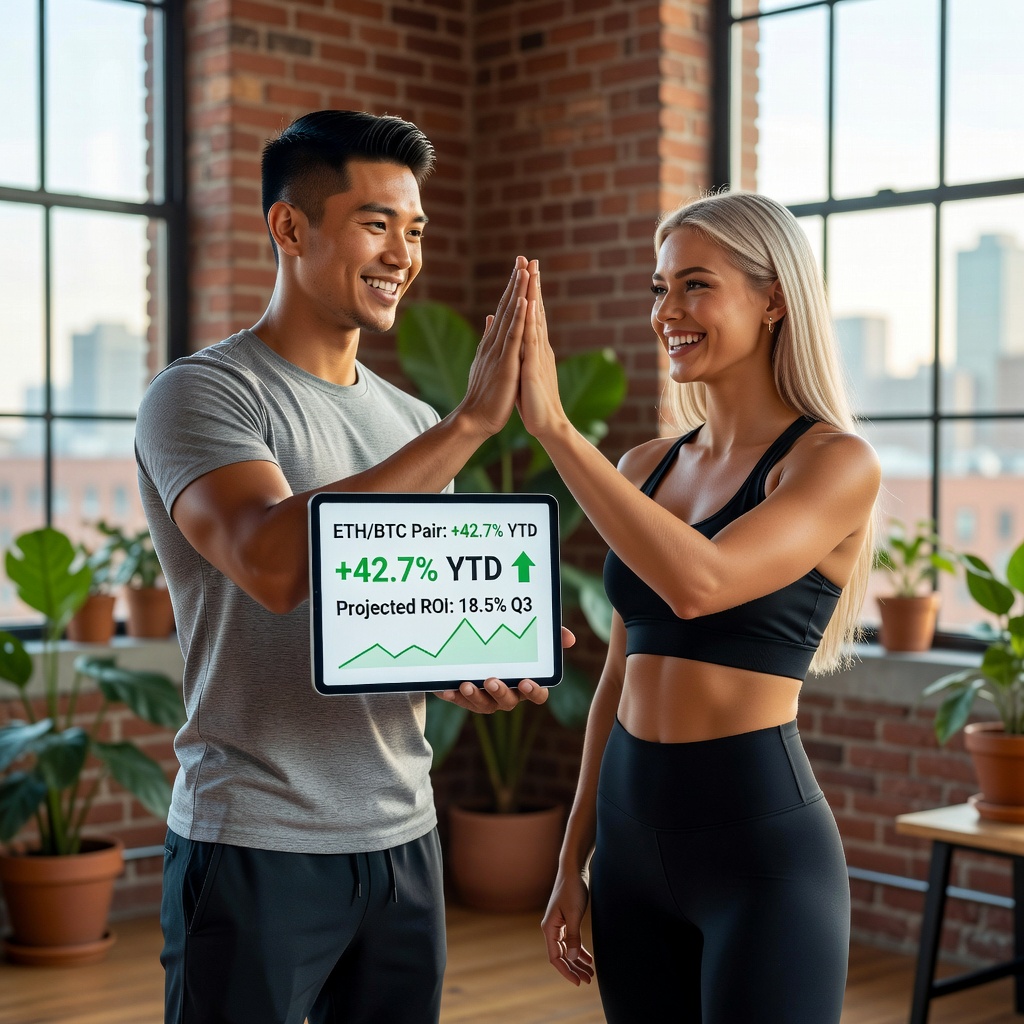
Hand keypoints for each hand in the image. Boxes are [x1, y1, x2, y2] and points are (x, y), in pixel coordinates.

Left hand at [436, 627, 574, 712]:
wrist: (471, 643)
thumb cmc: (507, 642)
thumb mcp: (527, 635)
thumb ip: (548, 636)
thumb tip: (570, 639)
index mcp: (525, 682)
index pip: (538, 694)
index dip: (534, 691)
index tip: (525, 681)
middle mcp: (508, 694)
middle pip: (508, 702)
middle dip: (500, 693)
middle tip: (492, 681)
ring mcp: (486, 697)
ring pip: (484, 705)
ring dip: (476, 696)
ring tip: (467, 684)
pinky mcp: (464, 696)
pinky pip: (460, 701)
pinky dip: (454, 695)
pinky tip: (447, 689)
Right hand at [456, 256, 530, 438]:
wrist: (475, 418)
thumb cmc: (484, 395)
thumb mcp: (486, 362)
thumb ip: (489, 339)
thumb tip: (491, 319)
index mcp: (493, 343)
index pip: (505, 310)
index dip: (512, 288)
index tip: (520, 268)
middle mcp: (494, 342)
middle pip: (507, 306)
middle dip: (516, 281)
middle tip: (523, 257)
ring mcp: (499, 352)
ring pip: (511, 316)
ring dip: (518, 292)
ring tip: (525, 270)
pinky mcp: (506, 364)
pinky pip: (514, 337)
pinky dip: (520, 317)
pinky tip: (524, 301)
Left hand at [518, 262, 569, 441]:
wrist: (546, 423)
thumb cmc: (533, 399)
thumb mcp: (523, 368)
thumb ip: (521, 350)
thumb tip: (517, 335)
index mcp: (534, 347)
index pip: (531, 314)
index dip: (528, 291)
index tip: (525, 269)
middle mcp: (539, 347)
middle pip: (536, 310)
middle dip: (533, 284)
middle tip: (531, 259)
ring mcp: (538, 356)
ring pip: (535, 320)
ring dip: (533, 296)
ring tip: (531, 273)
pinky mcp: (533, 368)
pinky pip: (531, 342)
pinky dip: (529, 322)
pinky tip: (528, 307)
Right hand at [541, 869, 594, 985]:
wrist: (573, 870)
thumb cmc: (572, 889)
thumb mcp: (574, 914)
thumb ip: (573, 937)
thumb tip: (573, 958)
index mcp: (549, 928)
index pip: (555, 957)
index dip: (566, 971)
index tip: (578, 982)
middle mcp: (552, 929)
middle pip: (562, 956)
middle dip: (574, 969)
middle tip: (588, 980)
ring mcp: (559, 925)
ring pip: (567, 949)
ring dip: (578, 961)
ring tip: (590, 973)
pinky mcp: (567, 920)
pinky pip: (571, 941)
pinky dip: (579, 950)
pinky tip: (588, 959)